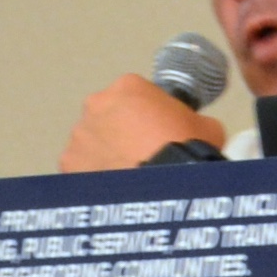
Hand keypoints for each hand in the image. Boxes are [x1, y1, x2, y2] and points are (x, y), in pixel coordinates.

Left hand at [61, 76, 223, 172]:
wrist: (163, 187)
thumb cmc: (184, 154)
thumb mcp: (207, 127)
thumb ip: (193, 120)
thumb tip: (198, 129)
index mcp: (129, 87)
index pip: (135, 94)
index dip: (148, 113)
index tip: (156, 130)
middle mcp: (98, 105)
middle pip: (107, 115)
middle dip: (121, 132)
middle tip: (141, 154)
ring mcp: (80, 136)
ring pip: (92, 143)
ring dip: (105, 154)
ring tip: (128, 175)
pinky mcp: (70, 165)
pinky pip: (81, 168)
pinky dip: (93, 177)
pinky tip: (112, 190)